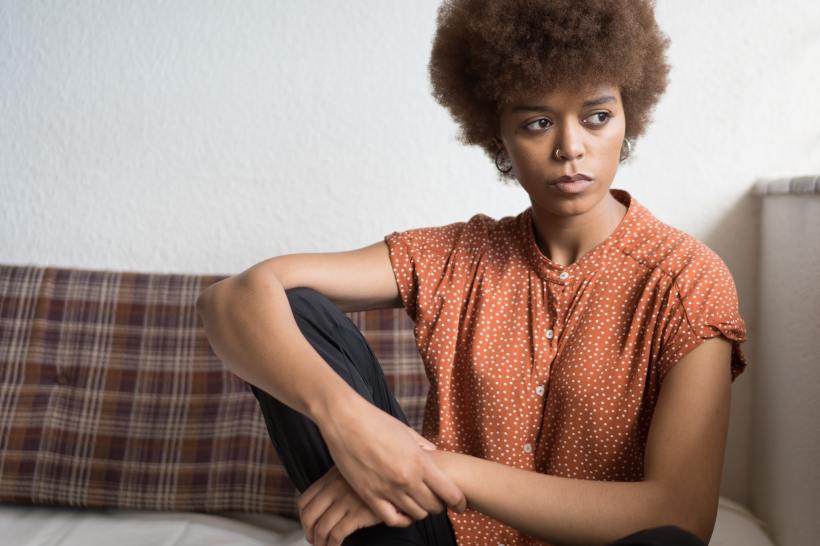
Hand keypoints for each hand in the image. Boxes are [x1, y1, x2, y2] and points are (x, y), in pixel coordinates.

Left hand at [297, 465, 403, 545]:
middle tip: (313, 541)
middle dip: (308, 533)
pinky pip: (337, 534)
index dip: (302, 518)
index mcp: (330, 478)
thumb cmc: (380, 474)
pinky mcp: (358, 513)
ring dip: (319, 543)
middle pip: (309, 516)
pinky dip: (332, 545)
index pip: (304, 501)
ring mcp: (346, 501)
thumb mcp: (353, 471)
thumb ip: (338, 482)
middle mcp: (335, 488)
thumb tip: (326, 502)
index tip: (308, 526)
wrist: (401, 475)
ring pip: (321, 528)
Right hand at [315, 396, 466, 526]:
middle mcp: (406, 479)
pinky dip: (401, 519)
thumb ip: (424, 448)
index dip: (458, 501)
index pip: (449, 492)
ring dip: (421, 511)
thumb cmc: (376, 421)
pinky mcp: (369, 495)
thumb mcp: (407, 432)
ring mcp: (387, 489)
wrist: (345, 420)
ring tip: (419, 504)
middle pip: (434, 506)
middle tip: (438, 501)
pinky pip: (391, 519)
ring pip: (415, 514)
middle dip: (440, 505)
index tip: (460, 503)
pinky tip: (402, 512)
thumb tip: (436, 458)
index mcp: (419, 461)